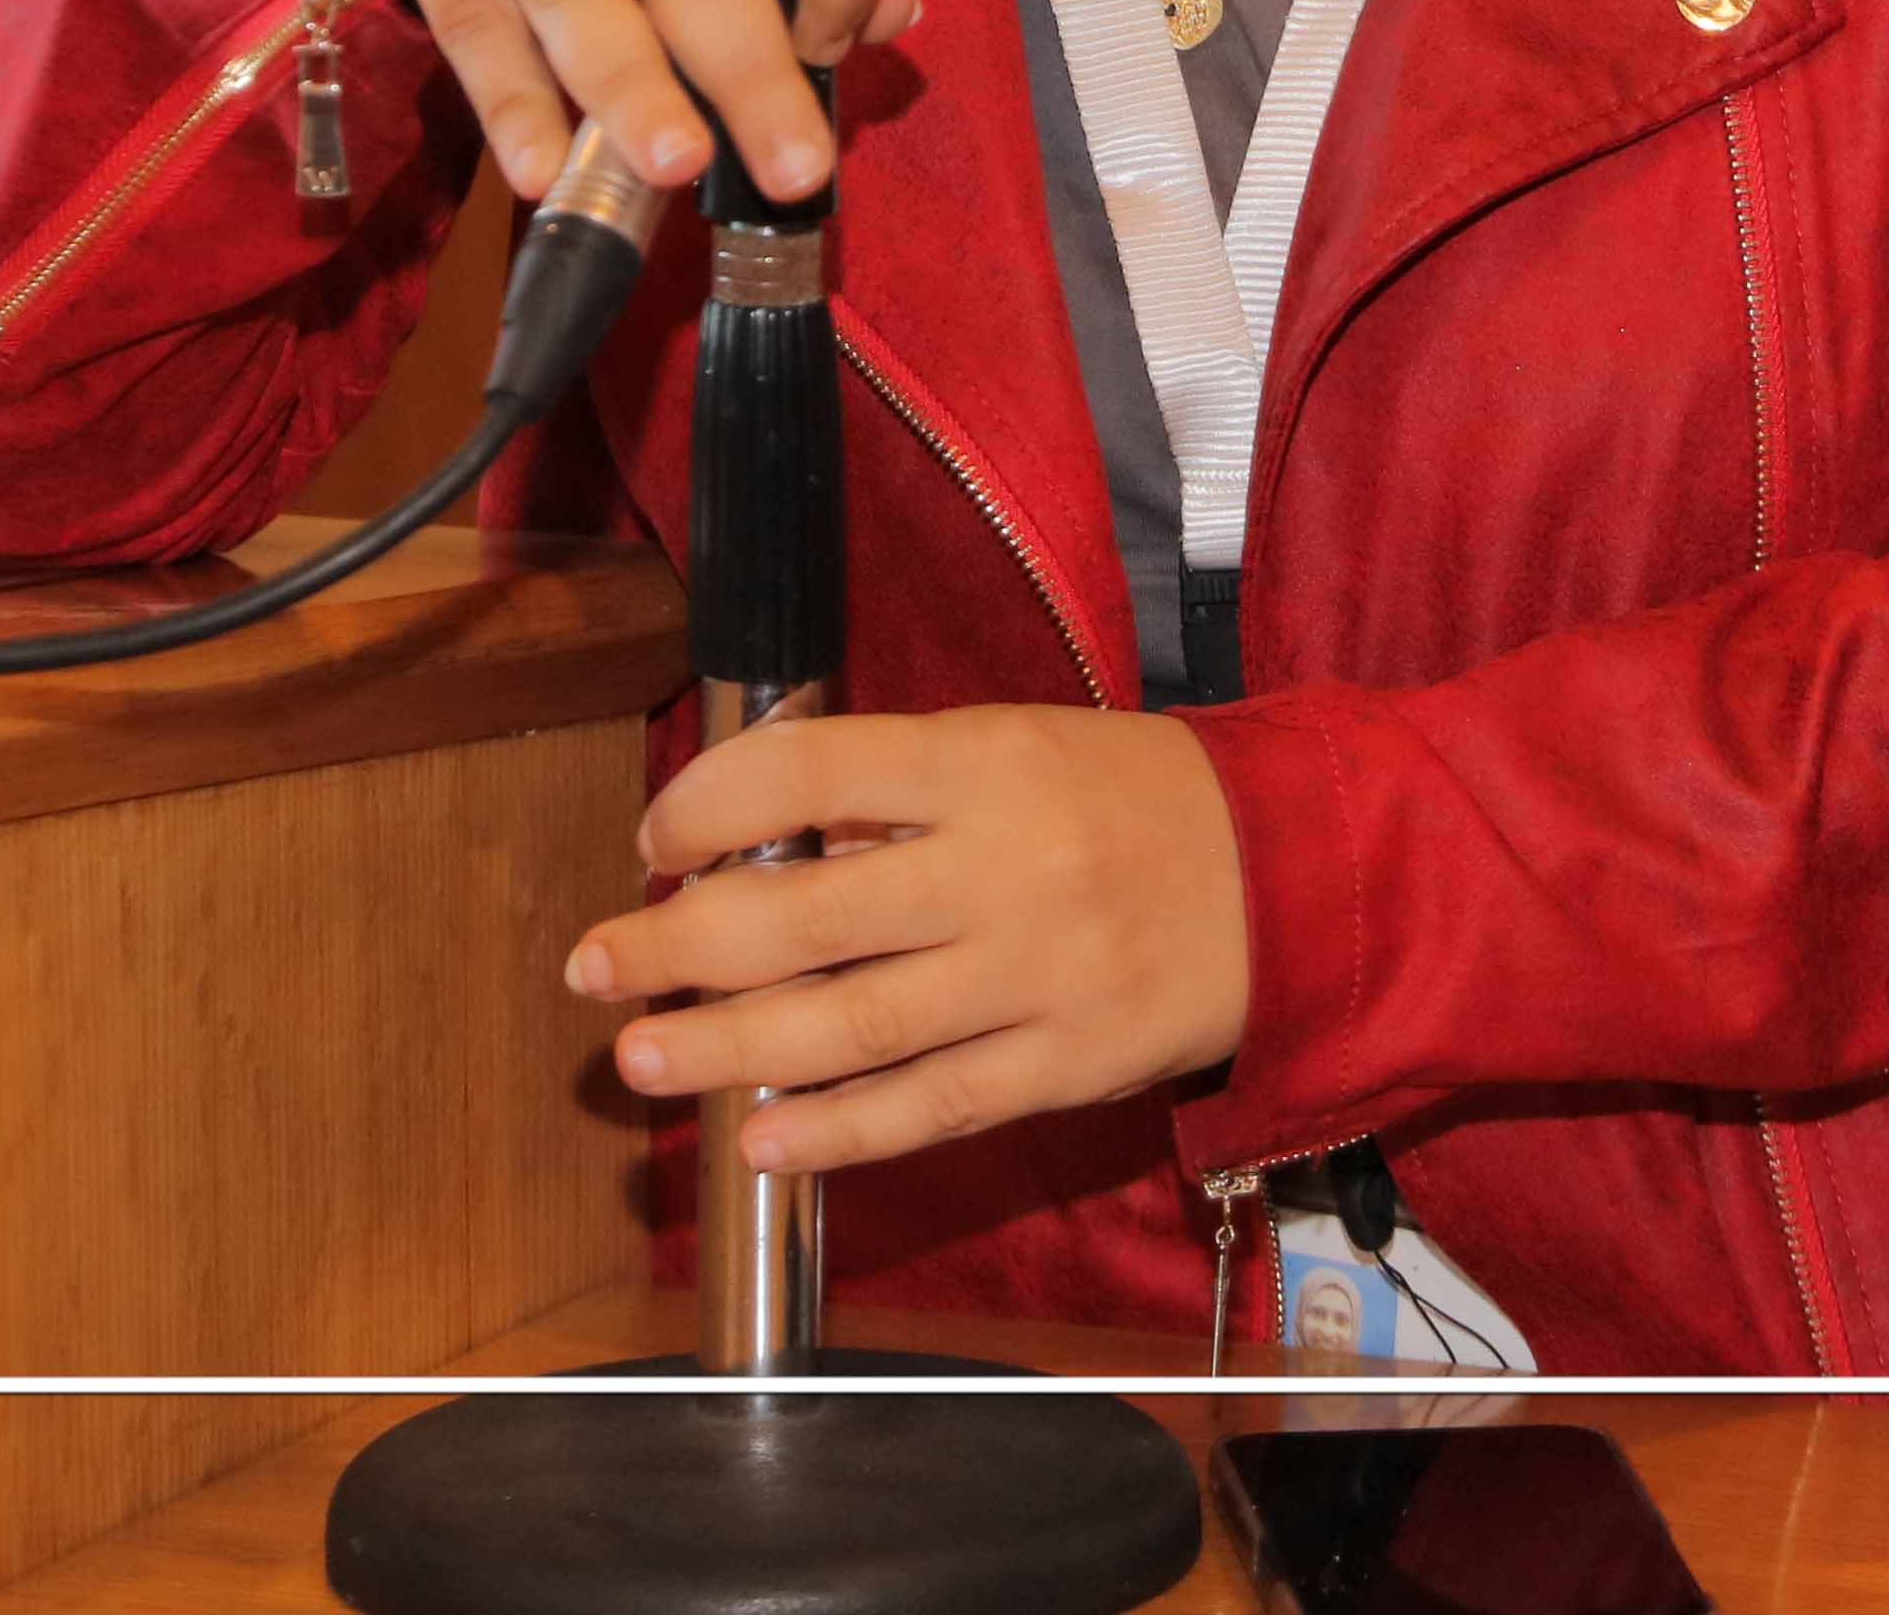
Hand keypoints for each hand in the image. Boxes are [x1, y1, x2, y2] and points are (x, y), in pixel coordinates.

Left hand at [561, 706, 1248, 1174]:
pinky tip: (759, 1141)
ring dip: (728, 1050)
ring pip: (850, 1028)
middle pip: (804, 917)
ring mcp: (1033, 977)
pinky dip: (837, 1132)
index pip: (805, 769)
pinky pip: (929, 1108)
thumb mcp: (1015, 747)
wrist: (1292, 878)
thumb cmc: (1129, 800)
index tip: (652, 842)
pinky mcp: (1065, 1067)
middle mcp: (1000, 868)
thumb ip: (895, 792)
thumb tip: (752, 849)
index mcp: (982, 762)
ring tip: (642, 1059)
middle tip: (595, 967)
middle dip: (678, 947)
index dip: (704, 805)